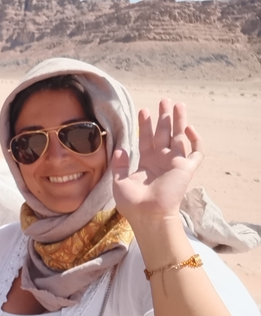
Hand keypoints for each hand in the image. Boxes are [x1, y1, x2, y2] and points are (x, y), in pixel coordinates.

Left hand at [112, 99, 202, 226]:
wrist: (147, 215)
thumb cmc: (132, 203)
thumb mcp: (119, 182)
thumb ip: (119, 165)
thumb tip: (120, 149)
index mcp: (146, 163)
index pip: (146, 139)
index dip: (145, 125)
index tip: (142, 110)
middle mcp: (161, 161)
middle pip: (163, 134)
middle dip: (163, 117)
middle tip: (163, 100)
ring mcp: (174, 163)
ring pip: (179, 137)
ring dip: (179, 121)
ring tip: (177, 104)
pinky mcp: (186, 168)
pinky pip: (196, 152)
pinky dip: (195, 140)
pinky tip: (188, 128)